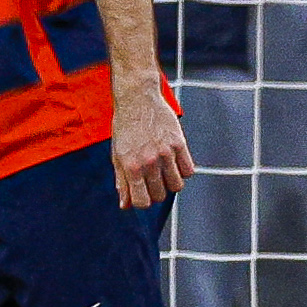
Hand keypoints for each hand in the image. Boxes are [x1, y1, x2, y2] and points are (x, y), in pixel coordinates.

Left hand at [110, 76, 194, 207]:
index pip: (142, 201)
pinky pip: (189, 171)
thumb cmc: (124, 128)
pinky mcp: (180, 144)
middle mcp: (149, 161)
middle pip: (160, 196)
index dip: (142, 202)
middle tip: (151, 180)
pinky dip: (183, 171)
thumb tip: (124, 206)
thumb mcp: (117, 155)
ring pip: (177, 186)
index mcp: (130, 166)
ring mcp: (166, 153)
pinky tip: (174, 163)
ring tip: (163, 171)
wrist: (137, 100)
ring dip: (170, 183)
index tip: (142, 195)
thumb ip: (121, 182)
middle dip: (155, 192)